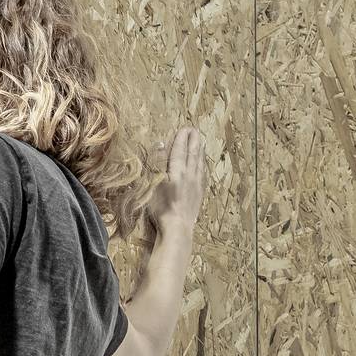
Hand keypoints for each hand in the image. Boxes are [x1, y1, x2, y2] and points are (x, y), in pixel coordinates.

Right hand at [149, 126, 205, 240]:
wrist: (178, 228)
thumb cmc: (161, 208)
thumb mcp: (153, 184)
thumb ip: (158, 162)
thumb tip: (162, 144)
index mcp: (177, 171)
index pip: (180, 150)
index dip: (181, 138)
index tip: (184, 128)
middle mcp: (190, 175)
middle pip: (193, 154)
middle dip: (194, 141)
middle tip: (195, 130)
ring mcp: (196, 184)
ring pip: (199, 163)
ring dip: (199, 151)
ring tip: (200, 142)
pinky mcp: (199, 194)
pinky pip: (202, 173)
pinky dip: (202, 164)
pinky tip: (202, 164)